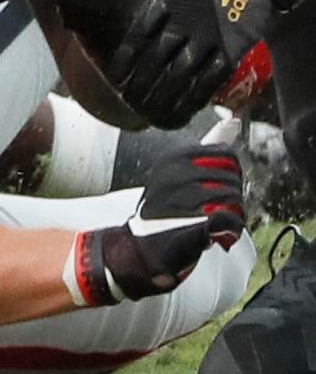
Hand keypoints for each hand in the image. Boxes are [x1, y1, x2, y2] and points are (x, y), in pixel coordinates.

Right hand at [68, 145, 244, 305]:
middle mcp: (177, 173)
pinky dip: (230, 230)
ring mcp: (185, 197)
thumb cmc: (160, 214)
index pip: (225, 153)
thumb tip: (231, 124)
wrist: (139, 249)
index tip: (218, 189)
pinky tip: (217, 235)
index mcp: (173, 158)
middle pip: (234, 177)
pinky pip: (232, 218)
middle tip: (215, 210)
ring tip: (215, 225)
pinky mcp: (195, 220)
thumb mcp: (174, 178)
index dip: (230, 173)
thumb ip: (202, 154)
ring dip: (233, 215)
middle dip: (233, 196)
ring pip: (235, 198)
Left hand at [106, 0, 308, 126]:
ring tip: (155, 110)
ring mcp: (210, 34)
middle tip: (133, 100)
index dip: (125, 61)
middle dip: (142, 83)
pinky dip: (198, 93)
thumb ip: (160, 6)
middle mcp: (186, 19)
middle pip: (156, 58)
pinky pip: (212, 75)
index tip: (117, 79)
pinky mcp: (233, 45)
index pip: (139, 37)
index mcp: (168, 2)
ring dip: (166, 93)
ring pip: (182, 71)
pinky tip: (186, 106)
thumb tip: (142, 33)